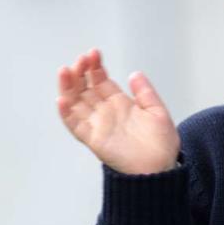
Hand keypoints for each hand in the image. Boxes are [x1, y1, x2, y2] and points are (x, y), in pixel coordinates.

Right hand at [56, 47, 180, 173]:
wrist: (161, 170)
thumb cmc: (161, 147)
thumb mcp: (158, 112)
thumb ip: (146, 93)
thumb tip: (135, 73)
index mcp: (120, 105)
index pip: (100, 81)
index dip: (95, 67)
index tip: (94, 54)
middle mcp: (106, 114)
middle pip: (84, 89)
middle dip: (80, 72)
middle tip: (81, 60)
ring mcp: (98, 126)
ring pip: (75, 103)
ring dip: (68, 87)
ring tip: (65, 71)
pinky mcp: (94, 140)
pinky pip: (76, 126)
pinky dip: (66, 114)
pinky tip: (62, 99)